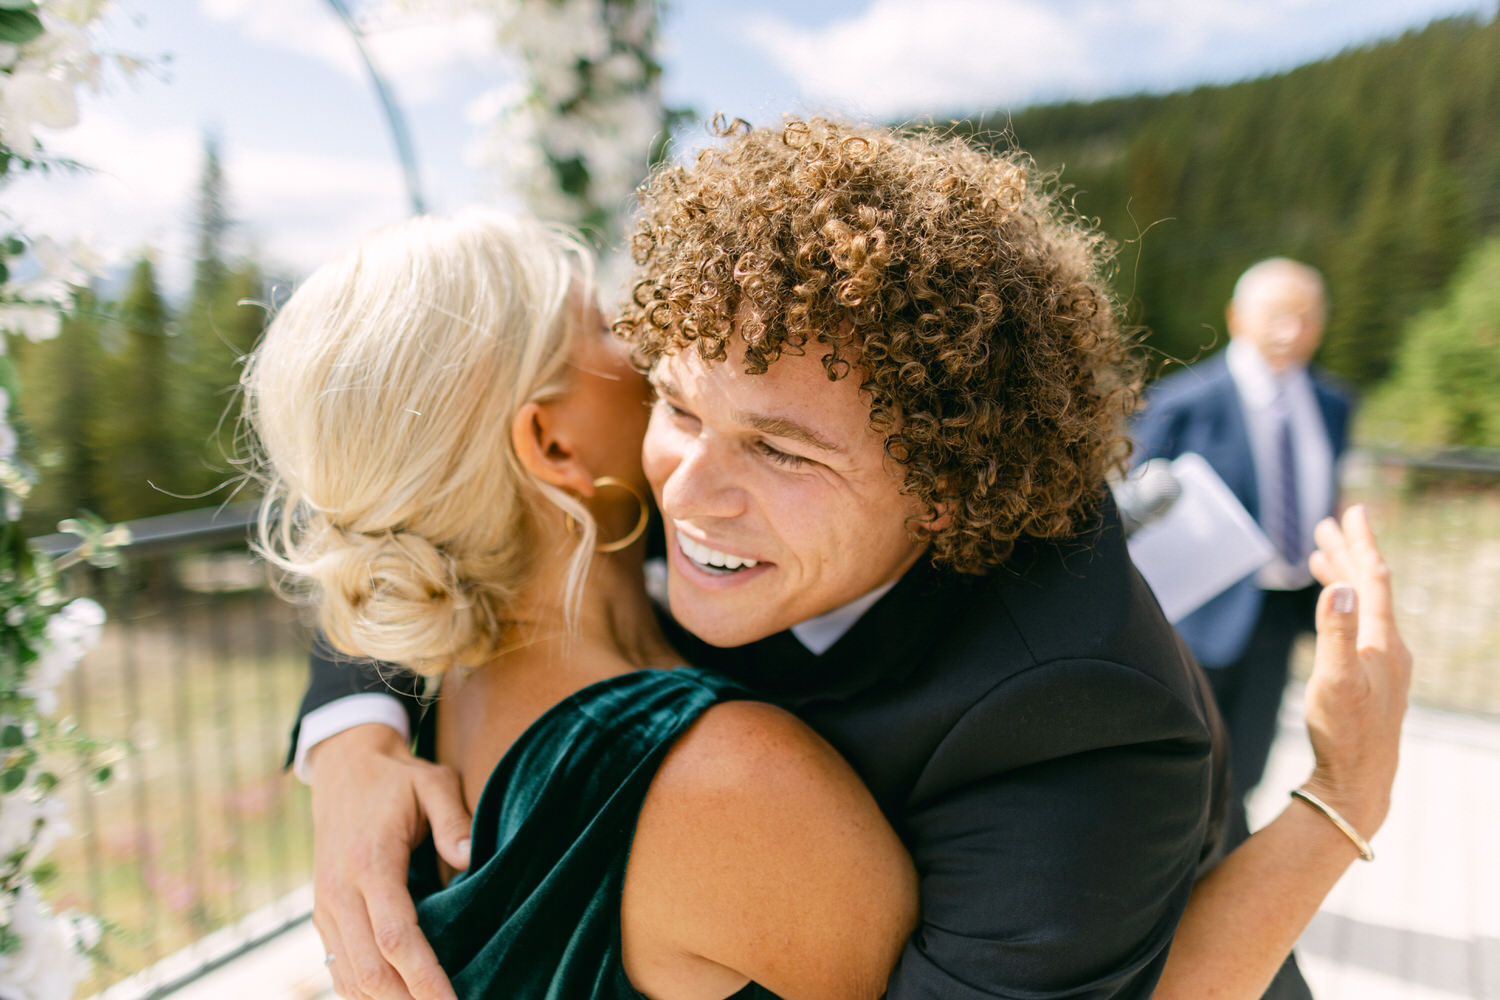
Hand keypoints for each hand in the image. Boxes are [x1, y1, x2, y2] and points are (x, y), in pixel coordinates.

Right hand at [309, 724, 472, 999]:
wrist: (342, 768)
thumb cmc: (396, 778)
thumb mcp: (433, 782)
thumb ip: (454, 819)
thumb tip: (469, 860)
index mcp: (370, 863)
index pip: (397, 937)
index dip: (426, 978)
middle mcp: (339, 893)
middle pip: (370, 971)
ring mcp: (325, 908)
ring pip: (349, 978)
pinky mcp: (322, 916)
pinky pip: (339, 969)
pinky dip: (364, 993)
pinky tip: (399, 998)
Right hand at [1301, 505, 1412, 838]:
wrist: (1359, 779)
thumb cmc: (1343, 731)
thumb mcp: (1333, 679)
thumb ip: (1333, 631)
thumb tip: (1338, 586)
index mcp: (1381, 639)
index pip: (1372, 577)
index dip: (1360, 543)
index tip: (1350, 512)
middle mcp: (1388, 645)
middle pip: (1368, 585)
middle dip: (1347, 552)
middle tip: (1328, 523)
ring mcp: (1383, 661)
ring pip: (1363, 605)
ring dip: (1343, 577)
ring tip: (1320, 556)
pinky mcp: (1374, 677)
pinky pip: (1360, 626)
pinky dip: (1343, 606)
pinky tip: (1332, 609)